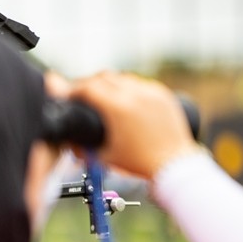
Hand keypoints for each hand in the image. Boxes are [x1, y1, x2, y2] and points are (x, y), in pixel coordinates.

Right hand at [68, 71, 201, 179]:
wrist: (174, 165)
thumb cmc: (141, 163)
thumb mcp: (105, 156)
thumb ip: (83, 148)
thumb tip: (70, 141)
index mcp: (118, 108)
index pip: (88, 88)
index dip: (73, 90)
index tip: (67, 95)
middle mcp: (135, 94)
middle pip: (103, 77)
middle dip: (89, 84)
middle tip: (82, 95)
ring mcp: (151, 92)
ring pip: (122, 78)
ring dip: (109, 84)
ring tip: (104, 98)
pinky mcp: (163, 94)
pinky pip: (140, 84)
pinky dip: (127, 89)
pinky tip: (125, 101)